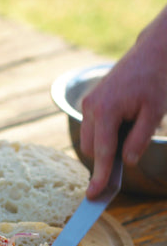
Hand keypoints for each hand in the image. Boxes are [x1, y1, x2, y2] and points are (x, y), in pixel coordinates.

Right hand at [81, 6, 166, 197]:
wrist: (153, 50)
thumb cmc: (157, 78)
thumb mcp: (155, 111)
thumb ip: (139, 139)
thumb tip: (126, 162)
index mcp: (106, 110)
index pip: (102, 152)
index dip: (99, 176)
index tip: (94, 195)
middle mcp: (91, 107)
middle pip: (91, 149)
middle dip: (106, 157)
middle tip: (129, 152)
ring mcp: (88, 103)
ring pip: (89, 140)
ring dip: (104, 145)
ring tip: (129, 129)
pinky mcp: (90, 101)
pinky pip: (91, 127)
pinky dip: (103, 133)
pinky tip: (122, 122)